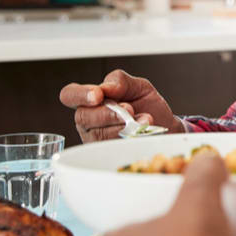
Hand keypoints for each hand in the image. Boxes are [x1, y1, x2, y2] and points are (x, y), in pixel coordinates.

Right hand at [59, 69, 183, 141]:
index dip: (79, 95)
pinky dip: (130, 138)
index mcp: (91, 100)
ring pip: (98, 134)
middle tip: (129, 110)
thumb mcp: (138, 86)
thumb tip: (106, 87)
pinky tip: (142, 131)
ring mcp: (96, 139)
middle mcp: (88, 120)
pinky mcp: (107, 154)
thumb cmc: (147, 106)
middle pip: (83, 117)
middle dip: (108, 113)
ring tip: (144, 119)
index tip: (98, 95)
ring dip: (123, 126)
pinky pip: (112, 148)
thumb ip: (120, 81)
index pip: (69, 95)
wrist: (166, 125)